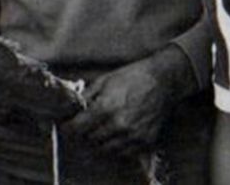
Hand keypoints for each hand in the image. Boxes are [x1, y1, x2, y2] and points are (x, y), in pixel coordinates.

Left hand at [61, 46, 196, 156]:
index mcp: (105, 108)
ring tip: (100, 130)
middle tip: (83, 127)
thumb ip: (87, 97)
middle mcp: (118, 125)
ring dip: (99, 141)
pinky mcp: (145, 141)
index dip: (69, 128)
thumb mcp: (104, 81)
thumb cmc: (132, 77)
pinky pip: (125, 153)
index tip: (66, 126)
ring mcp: (133, 135)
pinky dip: (117, 147)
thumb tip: (73, 108)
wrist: (162, 80)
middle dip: (84, 133)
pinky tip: (116, 135)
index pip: (78, 127)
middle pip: (91, 139)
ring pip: (106, 149)